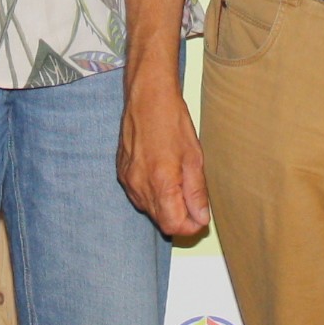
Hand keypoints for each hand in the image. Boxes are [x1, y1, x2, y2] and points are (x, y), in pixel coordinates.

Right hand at [118, 73, 209, 239]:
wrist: (146, 98)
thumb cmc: (172, 121)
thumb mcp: (194, 157)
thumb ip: (196, 192)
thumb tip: (201, 218)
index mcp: (160, 183)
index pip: (173, 225)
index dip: (190, 226)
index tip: (201, 217)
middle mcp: (139, 185)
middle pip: (161, 221)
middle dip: (180, 217)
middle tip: (194, 201)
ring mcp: (127, 180)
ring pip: (149, 210)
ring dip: (166, 207)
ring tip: (179, 184)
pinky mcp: (122, 174)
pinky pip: (138, 196)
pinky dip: (153, 194)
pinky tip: (163, 176)